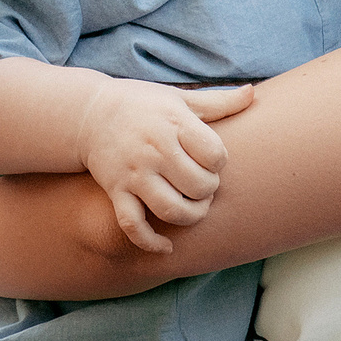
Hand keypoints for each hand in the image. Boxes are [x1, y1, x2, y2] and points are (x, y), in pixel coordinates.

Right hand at [76, 80, 253, 253]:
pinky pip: (133, 225)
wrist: (88, 113)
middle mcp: (155, 148)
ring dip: (191, 216)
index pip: (214, 154)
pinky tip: (166, 247)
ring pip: (172, 209)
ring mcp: (134, 172)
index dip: (219, 163)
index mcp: (174, 123)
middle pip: (199, 186)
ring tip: (192, 209)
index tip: (210, 160)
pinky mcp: (116, 191)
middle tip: (204, 185)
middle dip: (209, 191)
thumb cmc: (142, 105)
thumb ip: (217, 101)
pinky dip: (150, 242)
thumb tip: (252, 93)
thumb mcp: (178, 98)